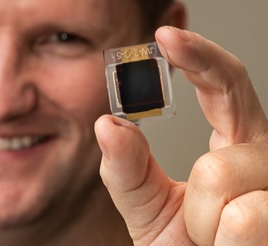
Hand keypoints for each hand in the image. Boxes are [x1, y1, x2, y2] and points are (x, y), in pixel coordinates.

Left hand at [95, 26, 267, 244]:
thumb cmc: (181, 245)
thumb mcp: (146, 205)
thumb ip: (127, 168)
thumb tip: (106, 123)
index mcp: (233, 143)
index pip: (225, 85)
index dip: (200, 56)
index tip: (166, 36)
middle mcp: (263, 157)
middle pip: (220, 140)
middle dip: (199, 187)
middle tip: (198, 222)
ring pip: (224, 177)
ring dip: (204, 220)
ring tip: (216, 238)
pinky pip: (245, 220)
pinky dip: (223, 241)